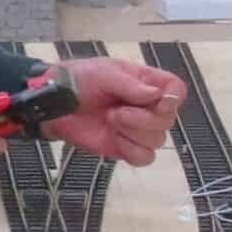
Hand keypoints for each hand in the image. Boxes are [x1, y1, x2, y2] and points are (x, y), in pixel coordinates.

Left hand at [56, 55, 185, 166]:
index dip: (173, 98)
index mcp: (146, 82)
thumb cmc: (79, 81)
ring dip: (134, 133)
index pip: (176, 89)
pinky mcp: (127, 148)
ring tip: (111, 121)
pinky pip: (145, 157)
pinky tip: (116, 140)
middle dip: (145, 119)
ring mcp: (138, 129)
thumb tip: (157, 95)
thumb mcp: (104, 73)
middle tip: (117, 112)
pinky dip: (132, 150)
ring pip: (158, 140)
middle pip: (169, 119)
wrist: (56, 105)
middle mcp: (147, 106)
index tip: (159, 102)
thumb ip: (131, 84)